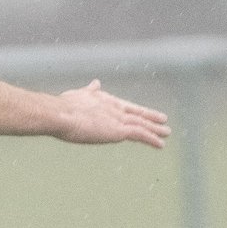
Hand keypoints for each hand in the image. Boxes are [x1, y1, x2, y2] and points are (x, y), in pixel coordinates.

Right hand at [53, 81, 168, 147]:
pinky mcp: (119, 130)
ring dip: (155, 129)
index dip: (135, 109)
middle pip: (137, 113)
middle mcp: (114, 107)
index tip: (144, 112)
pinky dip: (152, 139)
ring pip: (142, 124)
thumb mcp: (78, 95)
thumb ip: (89, 91)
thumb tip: (95, 83)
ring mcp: (118, 119)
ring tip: (166, 133)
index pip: (124, 106)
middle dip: (150, 117)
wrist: (60, 114)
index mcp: (104, 100)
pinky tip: (161, 144)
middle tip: (163, 121)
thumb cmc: (63, 107)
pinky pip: (141, 135)